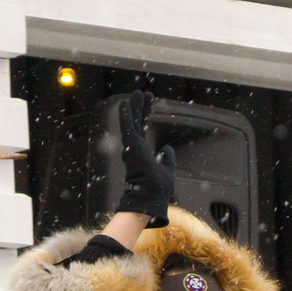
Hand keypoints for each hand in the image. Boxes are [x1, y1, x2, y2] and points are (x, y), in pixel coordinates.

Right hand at [110, 90, 173, 225]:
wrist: (152, 197)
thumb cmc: (157, 189)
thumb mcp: (167, 170)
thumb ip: (167, 159)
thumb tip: (167, 148)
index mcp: (142, 153)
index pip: (142, 129)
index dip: (145, 115)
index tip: (148, 102)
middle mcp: (135, 149)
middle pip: (136, 123)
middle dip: (140, 107)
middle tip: (142, 93)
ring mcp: (132, 147)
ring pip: (132, 123)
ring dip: (134, 108)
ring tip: (136, 93)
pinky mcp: (132, 147)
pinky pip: (128, 128)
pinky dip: (126, 116)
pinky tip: (124, 104)